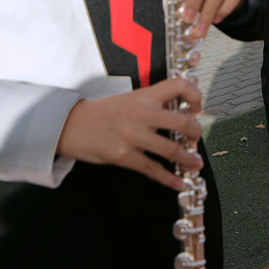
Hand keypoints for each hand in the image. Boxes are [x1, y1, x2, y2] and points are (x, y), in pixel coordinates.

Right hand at [56, 77, 203, 190]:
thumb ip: (153, 104)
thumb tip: (180, 114)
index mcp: (144, 96)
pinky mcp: (123, 156)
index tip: (198, 107)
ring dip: (188, 158)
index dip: (194, 94)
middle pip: (181, 122)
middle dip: (196, 132)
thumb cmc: (103, 112)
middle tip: (198, 137)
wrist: (70, 125)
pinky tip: (178, 182)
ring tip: (196, 163)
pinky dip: (168, 178)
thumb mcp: (130, 99)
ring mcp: (132, 136)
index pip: (177, 86)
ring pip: (170, 149)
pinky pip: (151, 169)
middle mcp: (141, 113)